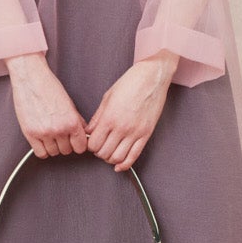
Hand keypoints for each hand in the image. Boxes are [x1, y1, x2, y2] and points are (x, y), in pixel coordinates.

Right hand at [7, 53, 88, 157]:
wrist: (30, 78)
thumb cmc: (48, 86)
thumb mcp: (69, 103)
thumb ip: (76, 120)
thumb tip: (81, 133)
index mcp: (71, 121)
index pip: (81, 146)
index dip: (78, 144)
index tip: (75, 142)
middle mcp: (59, 129)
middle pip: (67, 151)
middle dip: (65, 144)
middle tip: (61, 135)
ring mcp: (44, 132)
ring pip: (54, 153)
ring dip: (53, 146)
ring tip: (51, 135)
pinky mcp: (30, 133)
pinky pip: (40, 153)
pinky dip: (42, 149)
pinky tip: (43, 141)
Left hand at [85, 57, 172, 171]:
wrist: (152, 77)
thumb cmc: (130, 83)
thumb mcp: (108, 97)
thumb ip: (98, 117)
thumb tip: (89, 131)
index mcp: (109, 117)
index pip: (93, 143)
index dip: (90, 145)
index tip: (91, 141)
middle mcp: (121, 128)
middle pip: (104, 153)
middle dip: (99, 152)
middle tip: (100, 146)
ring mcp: (135, 132)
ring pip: (117, 158)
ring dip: (110, 158)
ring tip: (109, 152)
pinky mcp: (146, 134)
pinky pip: (134, 156)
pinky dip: (125, 165)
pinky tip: (119, 165)